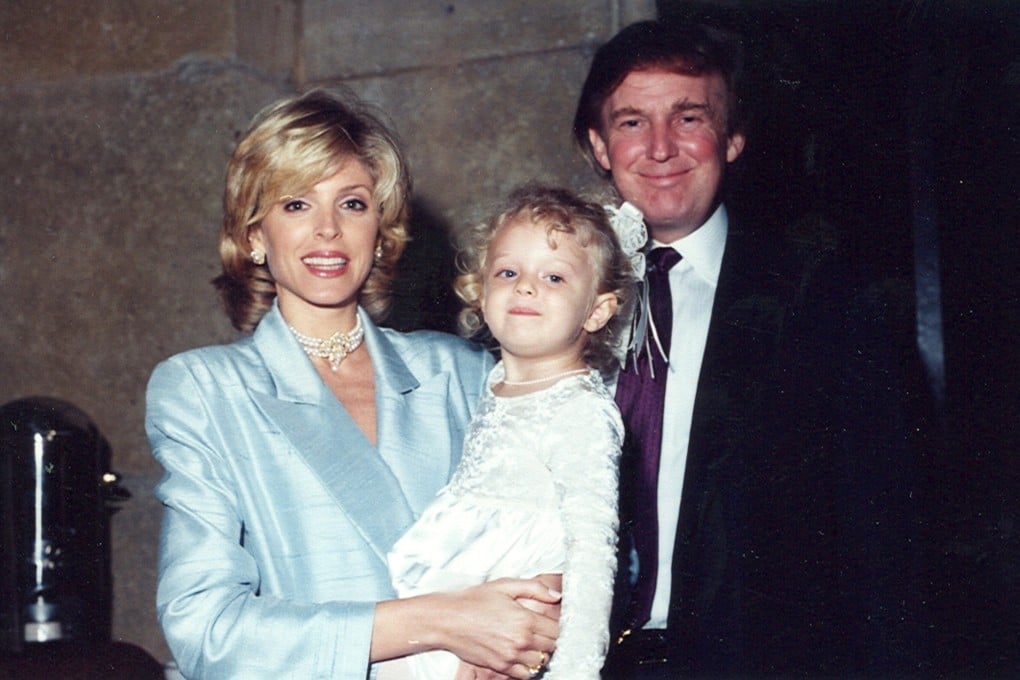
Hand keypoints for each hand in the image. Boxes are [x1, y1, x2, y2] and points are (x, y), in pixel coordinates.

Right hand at [437, 577, 558, 678]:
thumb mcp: (504, 585)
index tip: (550, 621)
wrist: (448, 620)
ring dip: (541, 653)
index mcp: (525, 619)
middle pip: (552, 646)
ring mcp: (510, 656)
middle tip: (541, 630)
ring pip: (541, 661)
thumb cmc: (474, 600)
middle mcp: (520, 641)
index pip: (557, 630)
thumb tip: (556, 596)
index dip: (556, 625)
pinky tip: (521, 655)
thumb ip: (534, 588)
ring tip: (532, 643)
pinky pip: (525, 674)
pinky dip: (528, 666)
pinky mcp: (500, 667)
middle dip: (550, 638)